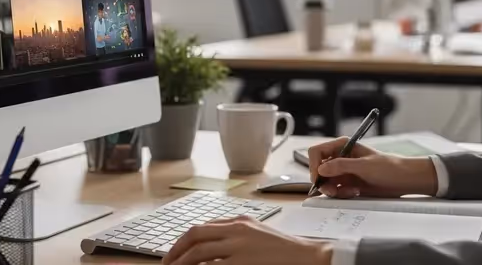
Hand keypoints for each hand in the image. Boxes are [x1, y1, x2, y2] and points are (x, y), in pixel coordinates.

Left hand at [164, 216, 330, 264]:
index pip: (200, 227)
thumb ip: (235, 233)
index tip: (173, 254)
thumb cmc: (284, 250)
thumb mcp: (257, 233)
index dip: (182, 242)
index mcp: (238, 221)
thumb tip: (210, 244)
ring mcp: (238, 247)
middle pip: (194, 236)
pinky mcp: (241, 264)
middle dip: (175, 252)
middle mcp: (236, 230)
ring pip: (197, 254)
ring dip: (181, 264)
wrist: (308, 257)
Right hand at [309, 137, 438, 198]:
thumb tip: (321, 169)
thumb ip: (341, 166)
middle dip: (323, 182)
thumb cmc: (388, 167)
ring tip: (349, 192)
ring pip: (325, 182)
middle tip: (332, 192)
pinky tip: (354, 192)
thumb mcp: (364, 166)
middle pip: (318, 169)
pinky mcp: (348, 184)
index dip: (313, 165)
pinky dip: (341, 194)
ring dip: (333, 190)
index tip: (318, 179)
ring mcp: (344, 172)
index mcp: (343, 146)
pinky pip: (335, 190)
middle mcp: (340, 158)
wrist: (404, 180)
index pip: (317, 152)